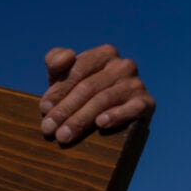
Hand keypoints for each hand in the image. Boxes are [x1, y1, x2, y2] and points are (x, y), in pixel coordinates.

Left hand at [40, 45, 154, 143]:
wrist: (104, 121)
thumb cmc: (77, 95)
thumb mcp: (62, 77)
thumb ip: (56, 61)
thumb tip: (66, 56)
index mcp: (104, 54)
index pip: (77, 70)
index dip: (59, 90)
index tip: (43, 109)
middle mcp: (123, 65)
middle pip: (88, 87)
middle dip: (65, 110)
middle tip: (48, 129)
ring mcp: (136, 84)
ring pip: (104, 99)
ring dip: (81, 119)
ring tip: (63, 135)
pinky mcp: (147, 103)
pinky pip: (133, 108)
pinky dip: (117, 115)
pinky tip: (101, 124)